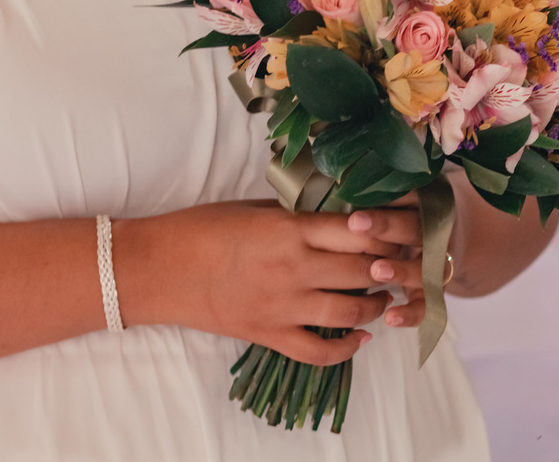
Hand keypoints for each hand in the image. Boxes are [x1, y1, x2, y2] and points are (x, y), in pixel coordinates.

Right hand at [120, 201, 399, 365]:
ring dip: (375, 306)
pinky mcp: (269, 334)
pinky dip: (346, 350)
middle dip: (390, 268)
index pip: (360, 231)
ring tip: (382, 298)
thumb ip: (298, 214)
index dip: (387, 232)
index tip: (397, 231)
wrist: (159, 268)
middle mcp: (294, 267)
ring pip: (350, 312)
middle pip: (364, 270)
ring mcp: (283, 305)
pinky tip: (359, 338)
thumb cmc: (202, 228)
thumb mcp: (255, 206)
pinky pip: (318, 352)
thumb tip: (338, 215)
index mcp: (290, 228)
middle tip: (399, 264)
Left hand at [348, 193, 449, 328]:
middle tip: (355, 224)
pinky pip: (428, 304)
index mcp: (422, 204)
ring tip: (376, 271)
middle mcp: (433, 232)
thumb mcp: (396, 203)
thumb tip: (337, 190)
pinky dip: (412, 313)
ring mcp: (437, 263)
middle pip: (414, 227)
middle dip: (386, 226)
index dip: (385, 199)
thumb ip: (374, 199)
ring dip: (401, 270)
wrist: (446, 238)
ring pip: (425, 267)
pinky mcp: (435, 290)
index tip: (358, 202)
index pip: (407, 196)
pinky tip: (391, 318)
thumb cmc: (404, 218)